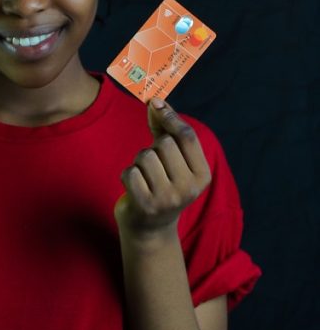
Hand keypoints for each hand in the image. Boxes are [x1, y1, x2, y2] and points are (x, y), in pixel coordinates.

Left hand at [114, 98, 210, 240]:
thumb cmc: (161, 184)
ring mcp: (167, 199)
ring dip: (139, 162)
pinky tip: (135, 188)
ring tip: (145, 178)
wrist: (149, 228)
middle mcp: (189, 189)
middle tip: (154, 166)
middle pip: (164, 144)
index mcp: (202, 176)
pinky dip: (128, 176)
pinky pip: (129, 172)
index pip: (186, 137)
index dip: (170, 117)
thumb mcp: (172, 161)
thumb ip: (166, 131)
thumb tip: (156, 102)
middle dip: (153, 147)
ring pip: (144, 156)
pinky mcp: (145, 205)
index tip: (155, 102)